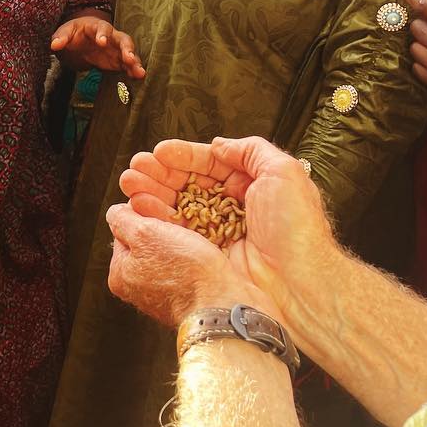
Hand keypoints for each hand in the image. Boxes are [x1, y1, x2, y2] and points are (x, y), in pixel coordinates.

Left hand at [50, 14, 145, 75]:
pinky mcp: (118, 60)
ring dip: (135, 61)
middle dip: (127, 48)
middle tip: (129, 58)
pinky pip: (128, 64)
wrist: (81, 38)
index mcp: (97, 27)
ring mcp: (117, 48)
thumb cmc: (75, 32)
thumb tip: (54, 45)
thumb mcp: (65, 32)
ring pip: (129, 52)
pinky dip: (133, 70)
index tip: (101, 42)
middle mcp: (111, 36)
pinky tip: (138, 77)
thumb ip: (61, 37)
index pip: (102, 28)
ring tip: (140, 72)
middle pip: (123, 39)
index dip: (103, 34)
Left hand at [106, 202, 275, 326]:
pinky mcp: (188, 300)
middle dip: (163, 231)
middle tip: (182, 226)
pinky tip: (206, 255)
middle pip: (146, 244)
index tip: (161, 213)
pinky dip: (196, 259)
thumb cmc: (185, 270)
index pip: (124, 232)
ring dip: (182, 242)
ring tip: (198, 239)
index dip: (142, 217)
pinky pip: (187, 269)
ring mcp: (162, 296)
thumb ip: (123, 220)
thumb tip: (115, 212)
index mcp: (119, 274)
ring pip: (169, 255)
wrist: (223, 307)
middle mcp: (136, 289)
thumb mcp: (145, 234)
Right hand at [118, 135, 339, 323]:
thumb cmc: (295, 227)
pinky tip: (140, 205)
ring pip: (178, 205)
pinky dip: (156, 217)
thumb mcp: (283, 172)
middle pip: (188, 183)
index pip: (210, 164)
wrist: (297, 280)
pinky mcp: (205, 252)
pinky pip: (176, 231)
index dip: (184, 156)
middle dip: (160, 173)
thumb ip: (251, 150)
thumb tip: (219, 145)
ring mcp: (217, 230)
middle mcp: (232, 206)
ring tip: (130, 183)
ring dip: (152, 191)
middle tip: (136, 167)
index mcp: (251, 185)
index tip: (161, 151)